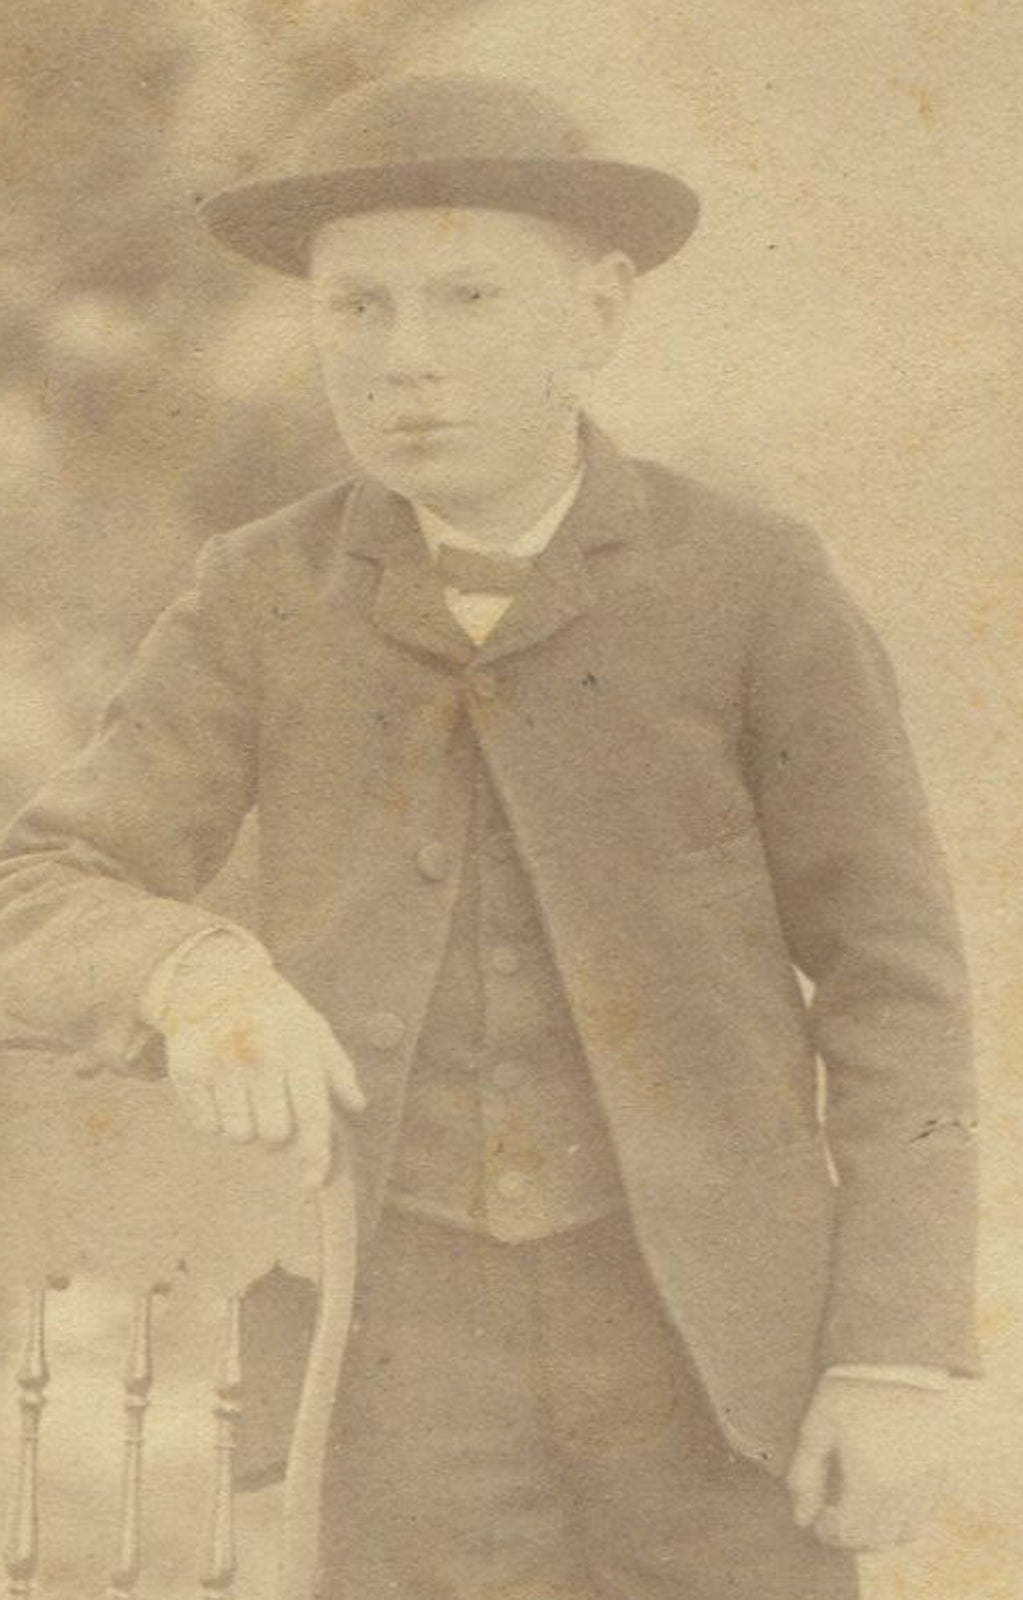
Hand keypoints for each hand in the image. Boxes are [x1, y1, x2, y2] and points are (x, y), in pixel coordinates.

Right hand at [147, 933, 365, 1187]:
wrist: (212, 975)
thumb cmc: (273, 1010)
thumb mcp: (313, 1028)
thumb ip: (338, 1069)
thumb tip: (358, 1107)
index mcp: (298, 1048)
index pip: (312, 1114)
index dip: (315, 1155)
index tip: (311, 1184)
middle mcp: (260, 1057)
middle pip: (273, 1133)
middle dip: (275, 1132)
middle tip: (270, 1106)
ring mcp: (221, 1065)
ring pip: (238, 1133)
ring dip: (243, 1124)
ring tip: (242, 1090)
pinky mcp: (187, 1070)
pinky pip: (205, 1125)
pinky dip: (214, 1117)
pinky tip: (218, 1087)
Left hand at [786, 1374, 954, 1550]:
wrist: (895, 1353)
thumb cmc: (848, 1387)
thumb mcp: (817, 1426)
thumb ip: (806, 1476)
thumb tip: (802, 1517)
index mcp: (871, 1481)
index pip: (851, 1535)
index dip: (830, 1534)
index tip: (818, 1520)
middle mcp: (906, 1489)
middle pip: (880, 1539)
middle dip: (854, 1537)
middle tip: (836, 1517)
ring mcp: (929, 1479)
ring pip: (908, 1531)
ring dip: (883, 1531)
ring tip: (862, 1508)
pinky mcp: (943, 1465)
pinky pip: (927, 1509)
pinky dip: (906, 1514)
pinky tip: (887, 1492)